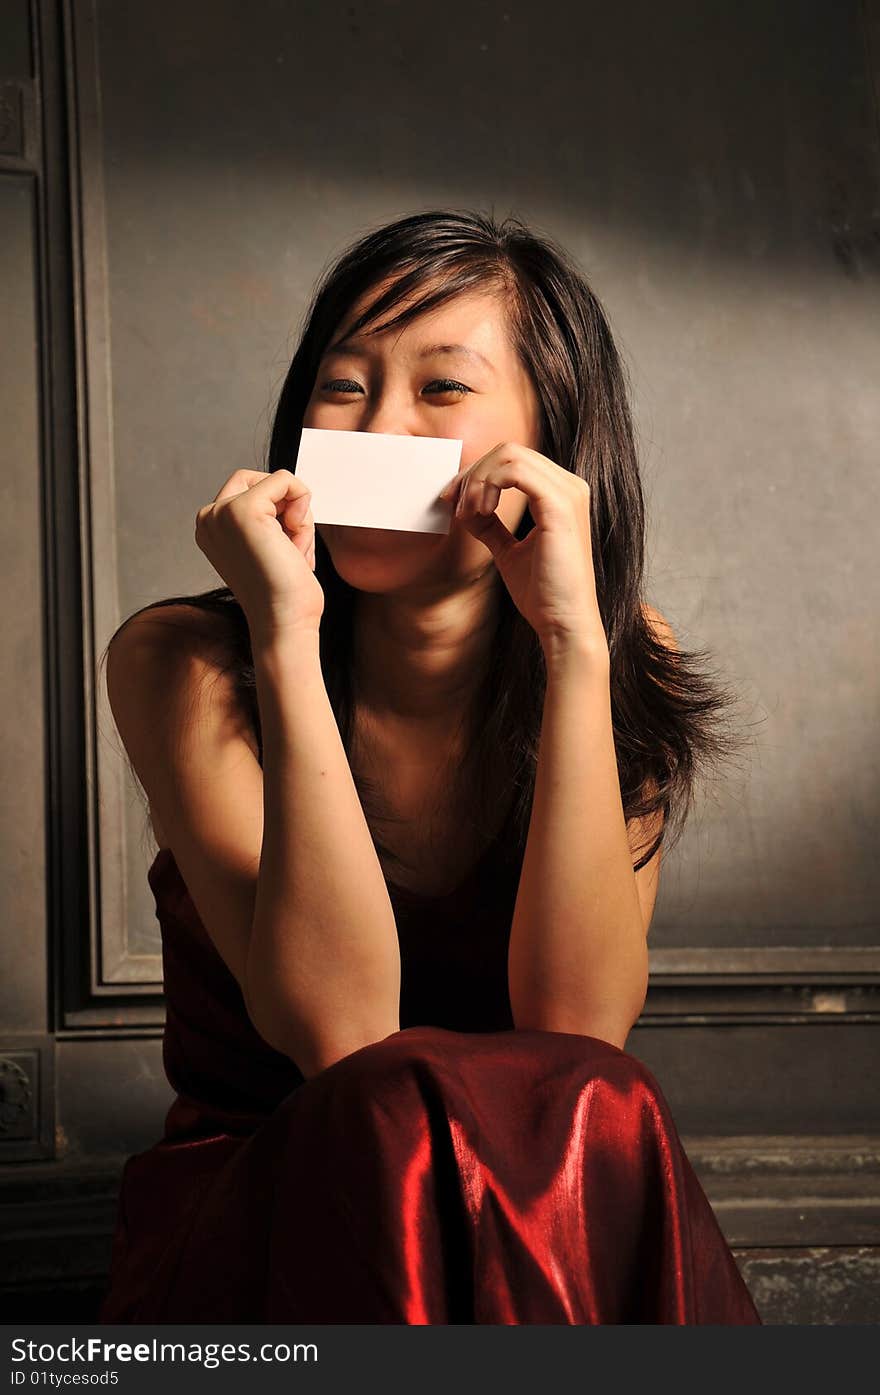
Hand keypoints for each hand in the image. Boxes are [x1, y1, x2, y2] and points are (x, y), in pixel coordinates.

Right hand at [195, 468, 323, 643]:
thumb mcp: (269, 546)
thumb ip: (267, 518)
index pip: (250, 490)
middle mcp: (209, 518)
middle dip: (288, 509)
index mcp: (210, 528)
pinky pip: (285, 480)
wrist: (284, 623)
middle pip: (260, 481)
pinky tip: (296, 543)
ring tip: (295, 553)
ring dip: (298, 516)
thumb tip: (291, 491)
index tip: (285, 551)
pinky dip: (303, 506)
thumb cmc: (285, 595)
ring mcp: (222, 512)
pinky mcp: (243, 509)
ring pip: (276, 483)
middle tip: (294, 548)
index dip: (279, 514)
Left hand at [439, 442, 607, 661]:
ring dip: (478, 481)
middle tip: (454, 505)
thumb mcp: (508, 551)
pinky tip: (480, 513)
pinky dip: (488, 487)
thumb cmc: (542, 593)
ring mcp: (568, 492)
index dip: (476, 474)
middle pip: (509, 451)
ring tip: (469, 514)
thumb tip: (467, 510)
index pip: (513, 461)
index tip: (453, 502)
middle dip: (473, 474)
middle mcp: (570, 486)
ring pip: (510, 456)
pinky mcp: (559, 506)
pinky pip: (515, 472)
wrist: (563, 623)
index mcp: (561, 494)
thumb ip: (491, 526)